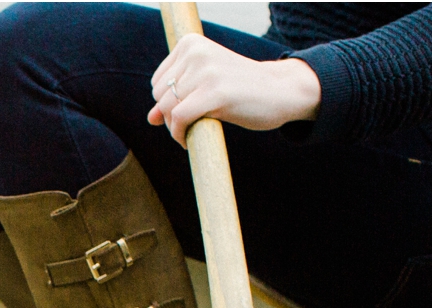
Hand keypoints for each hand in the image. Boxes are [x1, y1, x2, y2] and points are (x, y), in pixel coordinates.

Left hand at [148, 34, 320, 145]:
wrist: (280, 90)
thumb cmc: (241, 89)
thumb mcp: (205, 87)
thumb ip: (176, 98)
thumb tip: (150, 118)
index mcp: (191, 43)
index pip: (158, 82)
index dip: (168, 103)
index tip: (186, 112)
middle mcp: (197, 52)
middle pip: (161, 97)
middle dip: (171, 116)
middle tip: (193, 124)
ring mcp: (206, 71)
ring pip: (168, 109)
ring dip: (175, 128)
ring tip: (194, 130)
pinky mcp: (215, 91)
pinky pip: (179, 119)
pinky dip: (179, 135)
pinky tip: (188, 141)